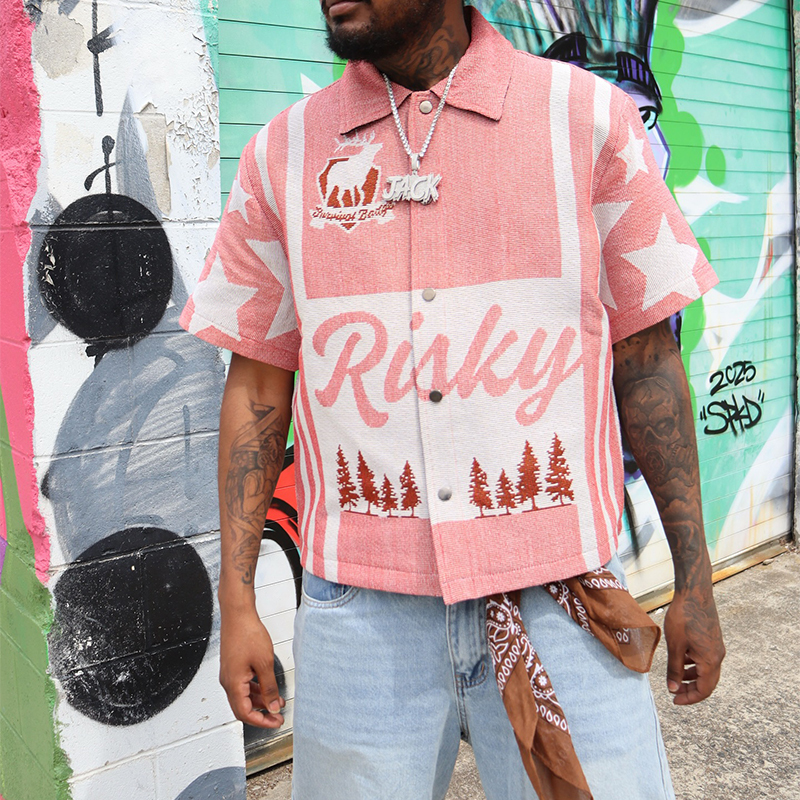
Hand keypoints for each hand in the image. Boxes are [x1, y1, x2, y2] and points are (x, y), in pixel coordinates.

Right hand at [219, 608, 284, 727]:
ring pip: (245, 696)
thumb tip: (273, 707)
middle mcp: (228, 681)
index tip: (275, 722)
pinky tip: (269, 687)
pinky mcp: (233, 666)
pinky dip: (257, 689)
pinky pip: (244, 684)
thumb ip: (269, 688)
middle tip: (277, 717)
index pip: (245, 713)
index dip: (261, 721)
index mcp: (233, 684)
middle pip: (243, 707)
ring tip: (277, 701)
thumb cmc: (247, 633)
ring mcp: (230, 674)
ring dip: (261, 701)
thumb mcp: (265, 663)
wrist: (238, 614)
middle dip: (261, 714)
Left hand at [663, 586, 724, 704]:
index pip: (704, 690)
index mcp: (711, 661)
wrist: (694, 593)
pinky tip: (680, 658)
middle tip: (674, 692)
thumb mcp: (675, 645)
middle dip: (690, 689)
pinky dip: (693, 663)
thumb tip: (673, 689)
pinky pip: (705, 658)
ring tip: (674, 676)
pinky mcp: (712, 639)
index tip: (674, 701)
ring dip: (691, 676)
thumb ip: (674, 668)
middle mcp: (718, 656)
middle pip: (707, 682)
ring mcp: (716, 647)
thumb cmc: (684, 617)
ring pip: (706, 670)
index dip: (689, 698)